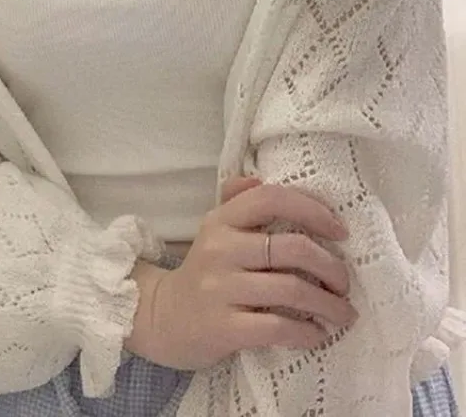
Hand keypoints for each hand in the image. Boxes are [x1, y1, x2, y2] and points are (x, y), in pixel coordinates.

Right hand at [128, 179, 355, 369]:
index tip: (340, 231)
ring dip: (329, 304)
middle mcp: (220, 249)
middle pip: (292, 248)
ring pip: (292, 290)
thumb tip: (258, 176)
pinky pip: (278, 328)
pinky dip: (307, 332)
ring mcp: (220, 288)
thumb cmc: (205, 272)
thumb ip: (237, 201)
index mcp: (221, 220)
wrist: (164, 317)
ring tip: (344, 314)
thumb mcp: (215, 230)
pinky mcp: (224, 328)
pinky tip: (317, 334)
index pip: (269, 198)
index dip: (312, 209)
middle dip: (332, 267)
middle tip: (345, 283)